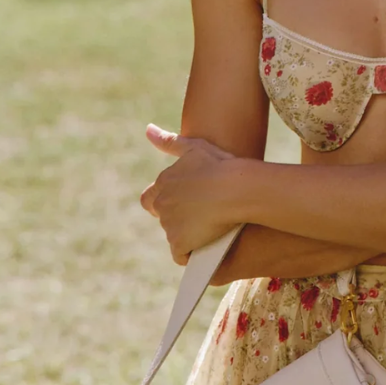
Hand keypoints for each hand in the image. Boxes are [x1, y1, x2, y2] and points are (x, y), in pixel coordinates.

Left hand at [139, 124, 245, 262]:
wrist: (237, 187)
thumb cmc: (222, 165)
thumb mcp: (195, 147)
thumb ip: (170, 142)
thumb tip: (147, 130)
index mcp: (163, 183)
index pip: (150, 200)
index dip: (165, 205)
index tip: (184, 205)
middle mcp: (161, 203)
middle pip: (164, 219)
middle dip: (179, 220)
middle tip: (202, 218)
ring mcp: (169, 224)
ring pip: (174, 236)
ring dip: (187, 235)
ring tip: (211, 230)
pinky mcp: (179, 242)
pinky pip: (181, 254)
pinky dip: (191, 254)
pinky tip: (207, 248)